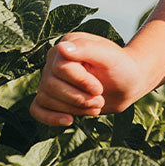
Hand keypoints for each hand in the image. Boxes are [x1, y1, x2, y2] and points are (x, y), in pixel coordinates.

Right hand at [29, 33, 145, 126]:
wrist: (127, 84)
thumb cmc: (121, 67)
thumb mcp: (110, 56)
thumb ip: (87, 49)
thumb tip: (62, 47)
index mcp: (67, 45)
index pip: (60, 68)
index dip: (80, 82)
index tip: (99, 88)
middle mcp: (54, 60)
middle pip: (51, 85)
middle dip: (78, 98)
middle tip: (99, 100)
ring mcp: (50, 78)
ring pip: (45, 98)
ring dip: (73, 108)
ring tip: (95, 106)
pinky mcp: (51, 97)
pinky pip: (36, 108)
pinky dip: (48, 118)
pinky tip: (68, 121)